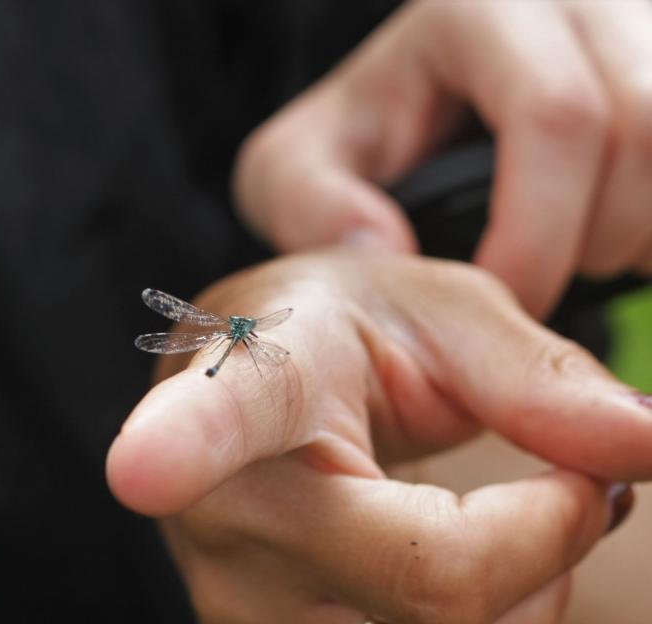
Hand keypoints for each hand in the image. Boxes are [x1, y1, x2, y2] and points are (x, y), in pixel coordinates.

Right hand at [107, 249, 651, 623]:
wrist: (268, 402)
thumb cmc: (352, 337)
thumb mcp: (441, 315)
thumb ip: (538, 376)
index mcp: (248, 392)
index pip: (208, 425)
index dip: (177, 449)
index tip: (140, 470)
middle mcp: (224, 523)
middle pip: (436, 587)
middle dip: (555, 536)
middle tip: (580, 475)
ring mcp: (244, 621)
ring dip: (541, 604)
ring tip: (545, 530)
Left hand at [234, 0, 651, 316]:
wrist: (409, 104)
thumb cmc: (357, 143)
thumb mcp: (294, 171)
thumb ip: (310, 206)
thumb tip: (387, 248)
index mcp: (477, 11)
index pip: (555, 114)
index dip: (538, 238)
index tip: (505, 308)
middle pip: (643, 127)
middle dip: (599, 240)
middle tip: (544, 284)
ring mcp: (633, 24)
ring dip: (640, 231)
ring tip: (579, 256)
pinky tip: (617, 244)